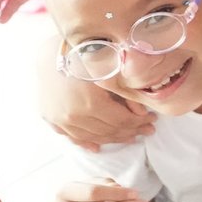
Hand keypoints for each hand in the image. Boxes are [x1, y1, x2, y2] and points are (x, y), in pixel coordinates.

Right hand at [38, 53, 155, 149]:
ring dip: (113, 139)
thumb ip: (126, 94)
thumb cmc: (83, 57)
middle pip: (109, 131)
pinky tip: (98, 147)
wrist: (50, 53)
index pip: (122, 121)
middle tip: (146, 130)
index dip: (139, 122)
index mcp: (91, 103)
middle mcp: (75, 116)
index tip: (152, 120)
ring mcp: (61, 119)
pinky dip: (86, 143)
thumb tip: (142, 113)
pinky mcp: (51, 119)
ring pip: (93, 137)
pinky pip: (72, 137)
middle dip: (131, 131)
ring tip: (130, 137)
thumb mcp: (109, 72)